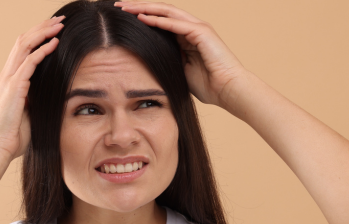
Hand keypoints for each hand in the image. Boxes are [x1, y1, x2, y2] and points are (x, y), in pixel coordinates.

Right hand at [0, 16, 64, 160]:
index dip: (38, 37)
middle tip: (60, 20)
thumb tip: (54, 94)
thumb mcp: (30, 112)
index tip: (55, 30)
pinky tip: (55, 42)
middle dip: (42, 28)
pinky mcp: (13, 87)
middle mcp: (6, 75)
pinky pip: (29, 61)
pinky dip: (43, 50)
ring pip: (25, 45)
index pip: (22, 49)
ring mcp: (8, 79)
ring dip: (43, 32)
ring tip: (59, 25)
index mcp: (9, 80)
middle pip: (23, 41)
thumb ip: (37, 99)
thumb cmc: (14, 135)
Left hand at [115, 1, 248, 111]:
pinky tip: (141, 17)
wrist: (230, 91)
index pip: (161, 19)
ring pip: (166, 12)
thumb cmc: (209, 86)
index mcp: (187, 36)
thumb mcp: (181, 71)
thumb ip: (169, 60)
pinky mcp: (201, 32)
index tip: (122, 17)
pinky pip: (175, 23)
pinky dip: (157, 20)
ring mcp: (198, 28)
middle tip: (119, 5)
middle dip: (139, 6)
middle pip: (161, 10)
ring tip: (126, 7)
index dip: (141, 15)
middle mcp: (193, 27)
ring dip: (144, 8)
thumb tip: (149, 61)